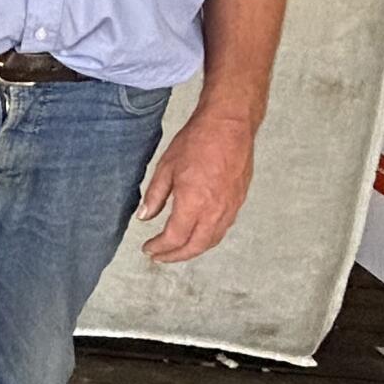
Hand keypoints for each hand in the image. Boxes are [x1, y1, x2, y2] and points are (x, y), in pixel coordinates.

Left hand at [137, 109, 254, 262]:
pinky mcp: (238, 201)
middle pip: (195, 246)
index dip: (160, 247)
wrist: (229, 125)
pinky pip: (222, 229)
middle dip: (175, 256)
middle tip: (160, 257)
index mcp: (193, 203)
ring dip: (192, 249)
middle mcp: (214, 211)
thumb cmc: (197, 141)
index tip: (148, 249)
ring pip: (211, 240)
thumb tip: (144, 217)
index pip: (174, 237)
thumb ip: (155, 196)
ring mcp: (230, 208)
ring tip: (176, 250)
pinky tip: (197, 234)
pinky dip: (207, 238)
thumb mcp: (166, 167)